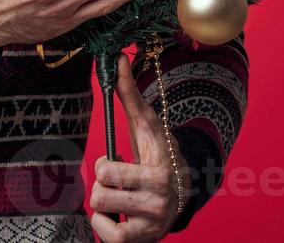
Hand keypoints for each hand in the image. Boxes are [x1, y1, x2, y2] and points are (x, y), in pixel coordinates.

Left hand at [88, 54, 190, 241]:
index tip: (118, 160)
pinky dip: (105, 226)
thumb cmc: (158, 155)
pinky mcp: (144, 239)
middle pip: (100, 191)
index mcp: (158, 169)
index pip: (106, 169)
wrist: (183, 193)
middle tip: (119, 181)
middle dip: (104, 183)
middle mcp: (159, 198)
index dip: (104, 164)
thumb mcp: (146, 127)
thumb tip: (118, 58)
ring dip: (105, 202)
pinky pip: (108, 236)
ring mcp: (153, 222)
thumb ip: (130, 96)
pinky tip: (119, 216)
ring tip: (121, 196)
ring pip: (101, 209)